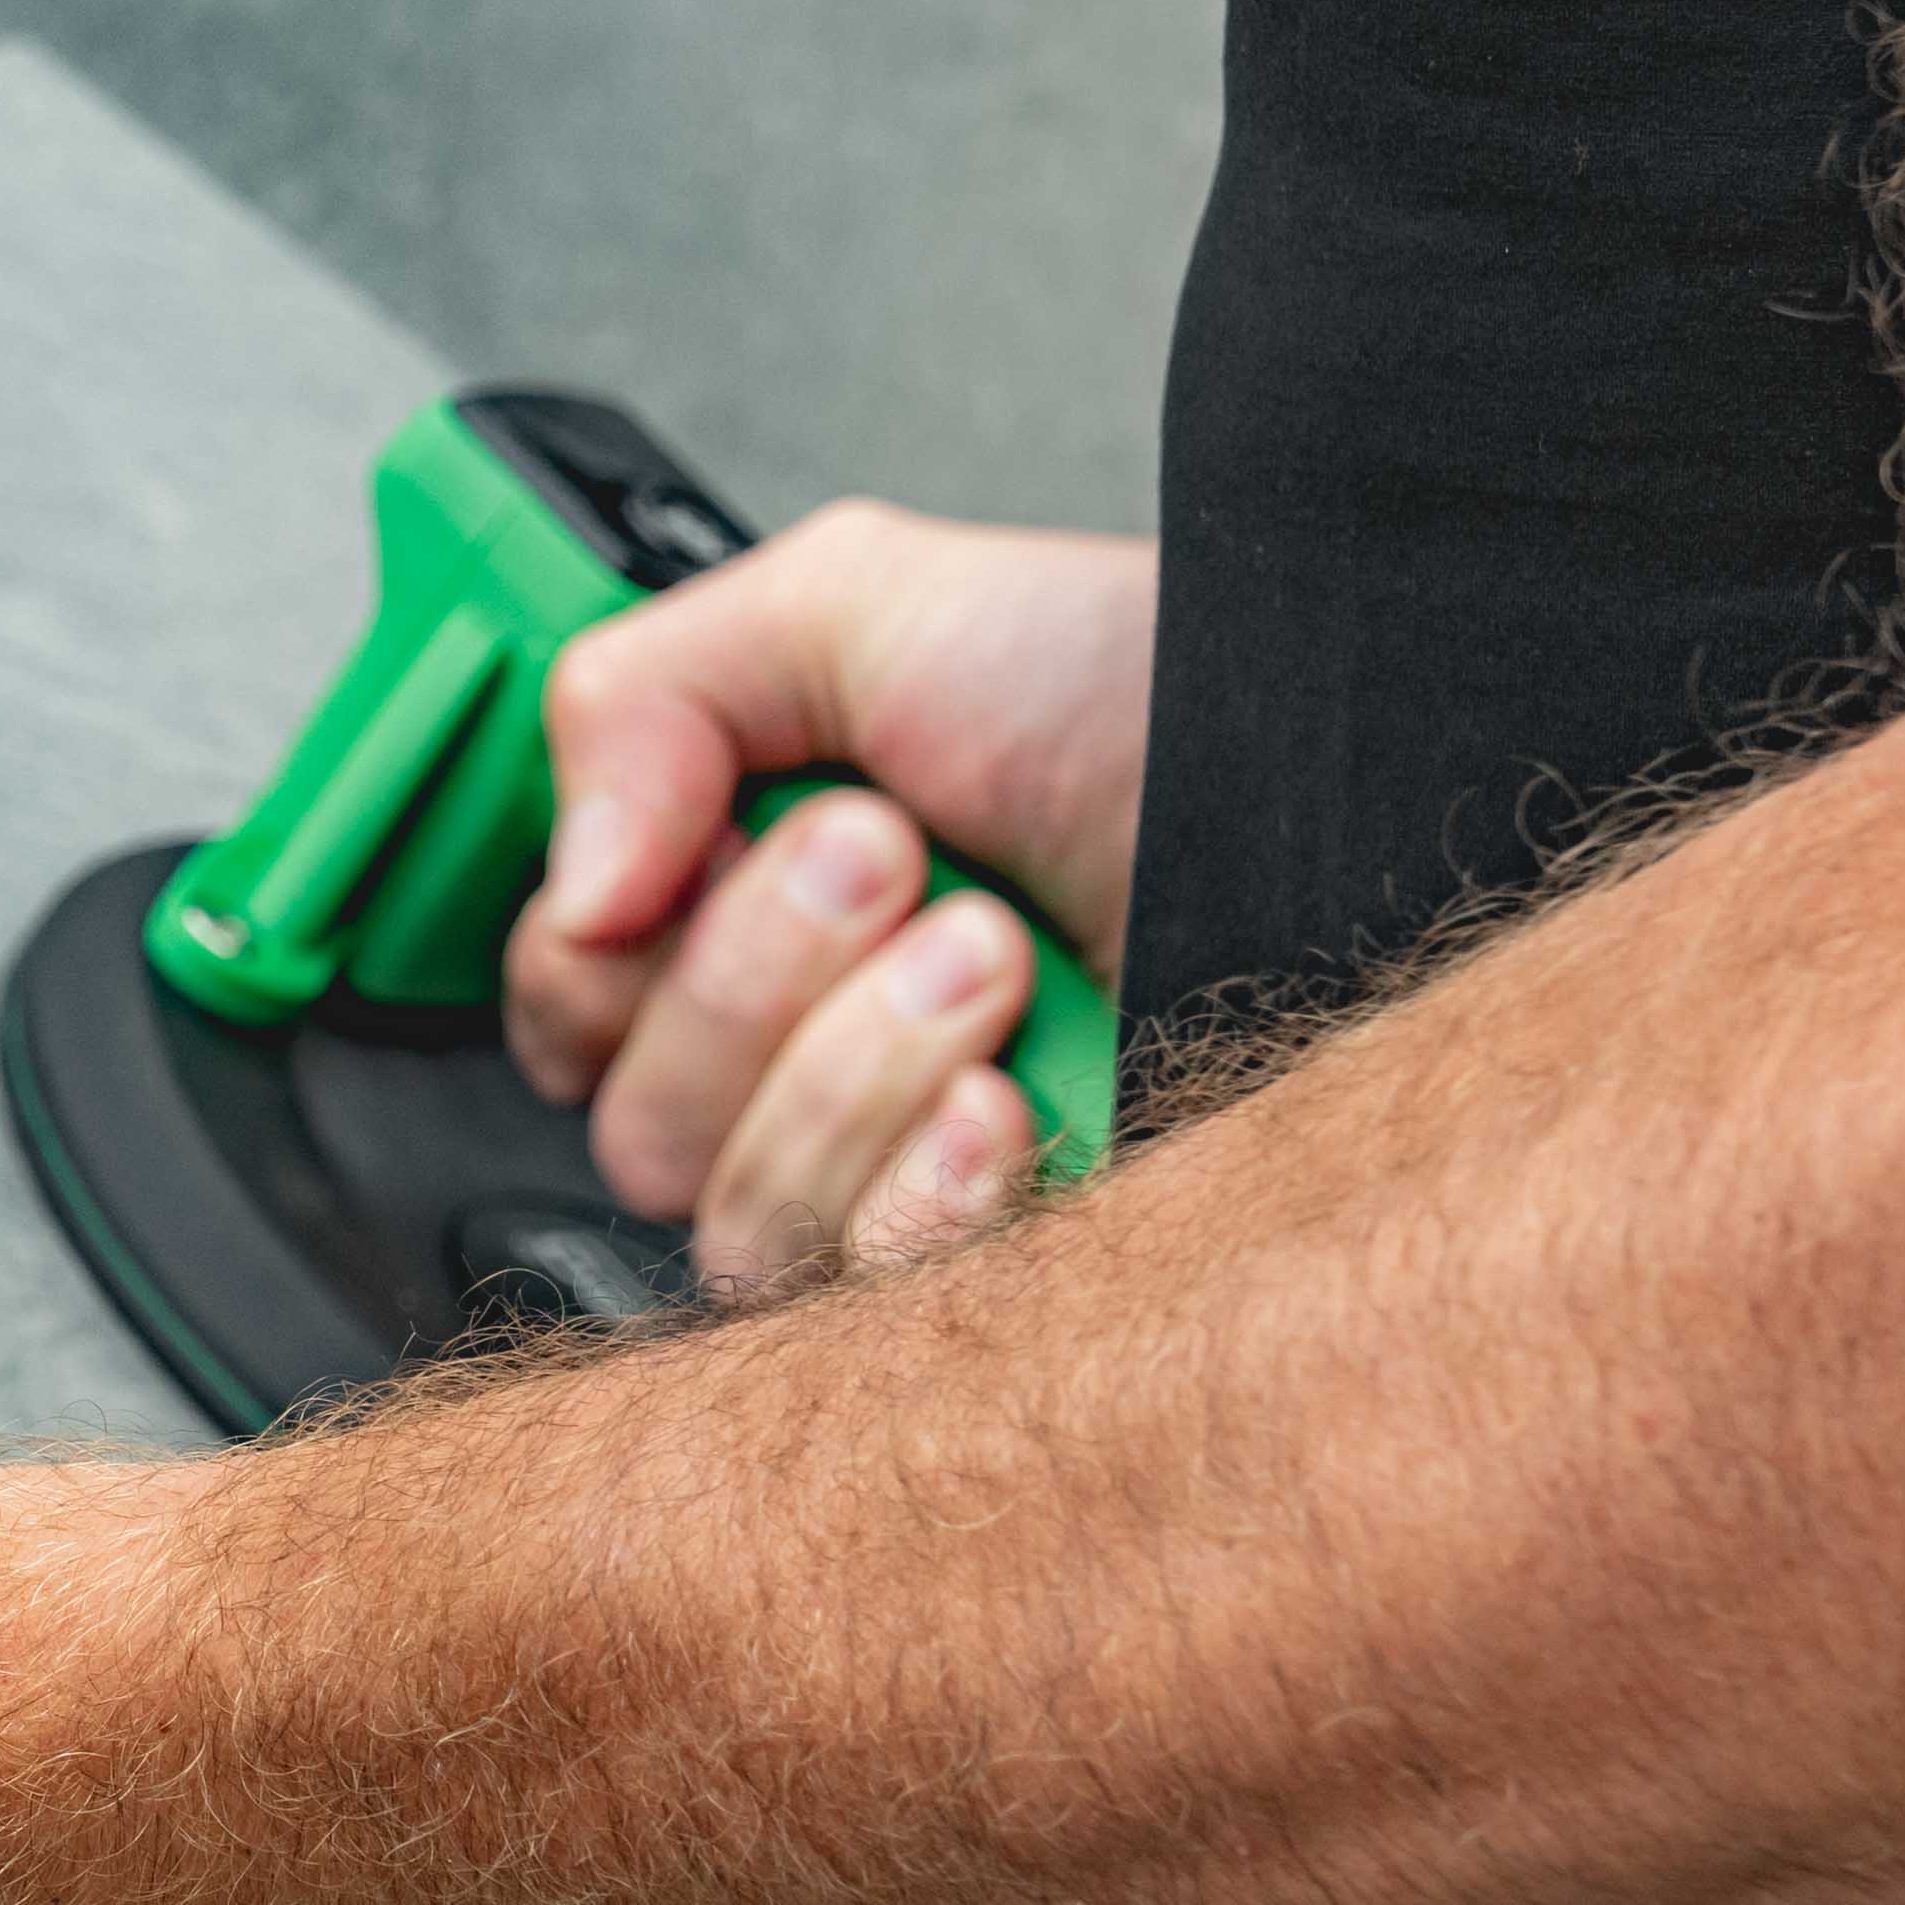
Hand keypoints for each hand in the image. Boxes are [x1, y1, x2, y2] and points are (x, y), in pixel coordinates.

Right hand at [503, 502, 1152, 1298]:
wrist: (1340, 779)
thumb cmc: (1145, 696)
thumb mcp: (865, 603)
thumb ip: (642, 701)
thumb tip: (568, 890)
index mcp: (748, 914)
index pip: (564, 1010)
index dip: (611, 946)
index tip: (731, 832)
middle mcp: (808, 1058)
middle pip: (632, 1128)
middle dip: (753, 976)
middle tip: (896, 861)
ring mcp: (902, 1175)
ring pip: (734, 1220)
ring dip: (853, 1067)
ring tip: (989, 954)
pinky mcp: (994, 1269)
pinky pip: (864, 1301)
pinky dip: (924, 1193)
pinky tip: (1007, 1106)